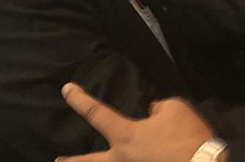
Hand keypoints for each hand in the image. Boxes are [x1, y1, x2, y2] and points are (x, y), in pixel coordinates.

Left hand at [55, 83, 215, 161]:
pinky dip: (134, 161)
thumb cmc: (187, 136)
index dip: (79, 100)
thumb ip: (158, 108)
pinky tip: (143, 158)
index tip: (66, 90)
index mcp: (126, 136)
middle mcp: (122, 159)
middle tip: (58, 161)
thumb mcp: (174, 109)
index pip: (96, 113)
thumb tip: (152, 114)